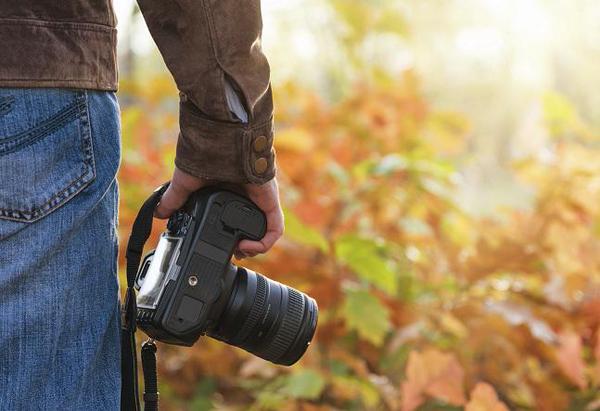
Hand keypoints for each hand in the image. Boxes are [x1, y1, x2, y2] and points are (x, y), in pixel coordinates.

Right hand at [155, 167, 283, 258]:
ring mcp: (262, 200)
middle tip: (232, 252)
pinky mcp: (270, 202)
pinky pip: (275, 228)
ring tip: (240, 251)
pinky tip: (247, 246)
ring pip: (267, 231)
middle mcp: (250, 198)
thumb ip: (174, 199)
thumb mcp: (186, 184)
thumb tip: (159, 213)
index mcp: (233, 193)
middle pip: (254, 229)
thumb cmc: (205, 156)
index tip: (221, 247)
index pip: (238, 221)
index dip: (232, 238)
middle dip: (245, 247)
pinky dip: (264, 243)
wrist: (220, 144)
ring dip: (256, 248)